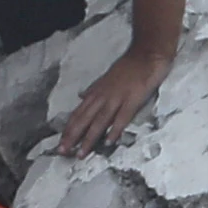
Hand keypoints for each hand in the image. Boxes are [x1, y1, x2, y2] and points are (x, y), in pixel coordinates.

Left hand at [59, 40, 173, 153]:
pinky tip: (108, 142)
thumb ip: (93, 90)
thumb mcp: (105, 77)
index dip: (68, 128)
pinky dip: (114, 130)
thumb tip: (81, 97)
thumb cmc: (128, 66)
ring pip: (99, 121)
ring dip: (89, 138)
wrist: (146, 54)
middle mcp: (103, 96)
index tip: (60, 141)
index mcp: (96, 92)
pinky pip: (121, 118)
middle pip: (84, 119)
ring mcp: (117, 98)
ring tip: (81, 153)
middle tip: (62, 151)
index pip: (78, 113)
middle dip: (72, 136)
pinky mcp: (132, 100)